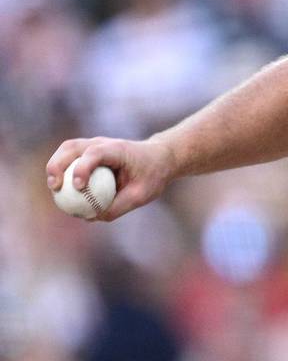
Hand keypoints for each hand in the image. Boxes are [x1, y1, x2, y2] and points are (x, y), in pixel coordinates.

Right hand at [46, 137, 176, 220]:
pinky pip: (69, 158)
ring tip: (54, 188)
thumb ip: (118, 206)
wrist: (159, 159)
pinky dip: (61, 170)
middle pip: (72, 147)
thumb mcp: (142, 195)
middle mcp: (102, 143)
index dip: (83, 168)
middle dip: (58, 165)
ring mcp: (93, 145)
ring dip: (54, 166)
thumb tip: (91, 217)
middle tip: (56, 187)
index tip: (79, 187)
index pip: (95, 153)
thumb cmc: (152, 175)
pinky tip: (60, 189)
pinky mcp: (88, 153)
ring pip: (66, 150)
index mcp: (118, 149)